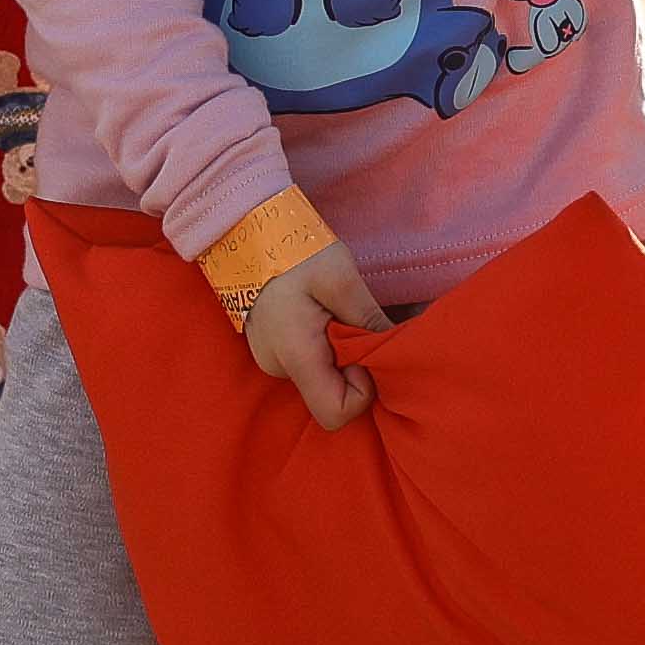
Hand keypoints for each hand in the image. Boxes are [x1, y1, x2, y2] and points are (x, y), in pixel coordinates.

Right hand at [234, 232, 390, 427]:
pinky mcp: (271, 347)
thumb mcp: (340, 277)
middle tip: (357, 324)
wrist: (247, 230)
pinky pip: (308, 362)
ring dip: (341, 354)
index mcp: (296, 356)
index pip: (335, 414)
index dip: (363, 391)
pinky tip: (325, 314)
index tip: (365, 348)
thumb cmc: (296, 251)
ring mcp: (271, 359)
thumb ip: (369, 318)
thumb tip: (397, 349)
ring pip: (321, 376)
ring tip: (341, 313)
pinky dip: (325, 346)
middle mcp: (279, 368)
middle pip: (331, 394)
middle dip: (355, 366)